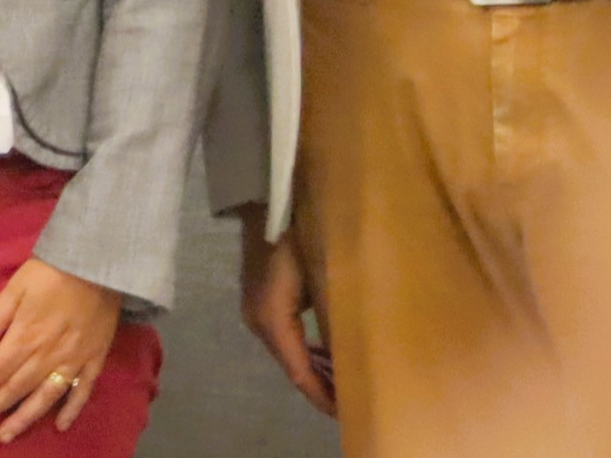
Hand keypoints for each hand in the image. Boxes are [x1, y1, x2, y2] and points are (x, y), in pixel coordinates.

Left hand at [0, 257, 121, 441]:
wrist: (97, 263)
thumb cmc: (50, 273)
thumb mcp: (13, 288)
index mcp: (25, 338)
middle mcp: (47, 356)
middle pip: (13, 390)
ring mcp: (73, 361)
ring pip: (44, 398)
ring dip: (23, 419)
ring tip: (5, 436)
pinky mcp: (94, 360)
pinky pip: (82, 391)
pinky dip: (71, 410)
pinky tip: (60, 426)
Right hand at [239, 214, 335, 415]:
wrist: (268, 198)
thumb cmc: (299, 233)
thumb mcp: (323, 277)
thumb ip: (333, 319)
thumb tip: (350, 355)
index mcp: (272, 319)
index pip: (299, 372)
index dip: (322, 396)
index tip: (348, 412)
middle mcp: (258, 322)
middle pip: (292, 366)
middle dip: (322, 386)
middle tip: (355, 400)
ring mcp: (255, 311)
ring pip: (288, 353)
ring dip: (315, 369)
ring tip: (346, 381)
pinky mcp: (260, 299)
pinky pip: (285, 337)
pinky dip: (306, 351)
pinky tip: (326, 353)